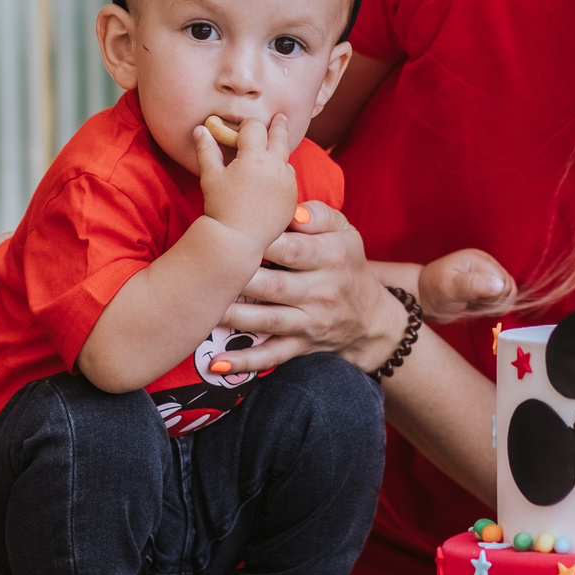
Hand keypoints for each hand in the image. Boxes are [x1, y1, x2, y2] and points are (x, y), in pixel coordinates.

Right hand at [195, 112, 299, 248]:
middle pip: (279, 136)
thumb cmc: (220, 207)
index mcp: (254, 157)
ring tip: (278, 144)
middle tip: (281, 116)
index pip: (254, 128)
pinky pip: (289, 177)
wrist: (238, 239)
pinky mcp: (292, 197)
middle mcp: (275, 166)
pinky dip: (282, 172)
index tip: (244, 126)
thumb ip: (206, 150)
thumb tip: (200, 129)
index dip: (247, 125)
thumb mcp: (210, 177)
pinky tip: (275, 175)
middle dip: (278, 125)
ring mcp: (287, 182)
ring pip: (286, 157)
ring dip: (280, 150)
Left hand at [221, 202, 407, 368]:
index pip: (292, 248)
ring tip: (203, 307)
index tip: (228, 233)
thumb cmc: (347, 264)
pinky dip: (244, 362)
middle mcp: (322, 291)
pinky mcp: (301, 346)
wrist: (371, 319)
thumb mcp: (344, 232)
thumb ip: (319, 214)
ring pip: (268, 320)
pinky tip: (216, 363)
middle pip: (275, 285)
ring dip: (233, 316)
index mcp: (332, 257)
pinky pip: (272, 356)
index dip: (259, 242)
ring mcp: (311, 322)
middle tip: (205, 271)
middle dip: (239, 279)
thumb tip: (292, 212)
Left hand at [418, 248, 514, 321]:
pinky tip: (478, 306)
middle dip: (495, 301)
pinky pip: (501, 299)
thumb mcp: (450, 288)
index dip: (496, 297)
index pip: (504, 281)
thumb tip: (499, 285)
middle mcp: (486, 264)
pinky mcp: (486, 286)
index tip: (478, 302)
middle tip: (475, 304)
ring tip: (475, 305)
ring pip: (507, 294)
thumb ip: (473, 285)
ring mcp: (487, 275)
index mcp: (479, 259)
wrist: (422, 297)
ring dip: (494, 305)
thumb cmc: (433, 291)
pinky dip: (492, 306)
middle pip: (509, 287)